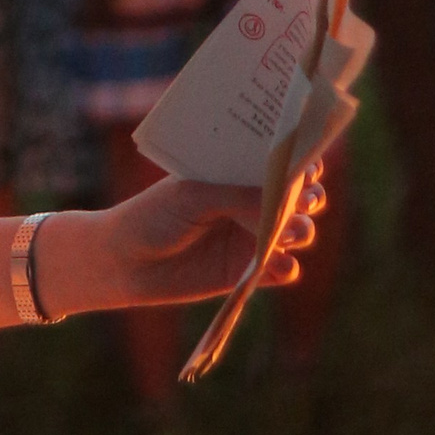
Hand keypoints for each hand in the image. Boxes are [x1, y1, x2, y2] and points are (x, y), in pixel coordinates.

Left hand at [52, 162, 325, 313]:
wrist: (124, 260)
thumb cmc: (153, 215)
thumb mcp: (193, 196)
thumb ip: (237, 196)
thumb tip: (284, 202)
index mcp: (239, 174)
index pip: (281, 163)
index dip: (302, 162)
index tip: (309, 165)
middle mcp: (251, 203)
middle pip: (299, 199)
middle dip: (310, 198)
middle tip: (307, 199)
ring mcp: (252, 237)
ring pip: (296, 233)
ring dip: (301, 231)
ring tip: (292, 233)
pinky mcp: (248, 271)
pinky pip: (281, 271)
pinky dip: (286, 268)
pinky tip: (279, 264)